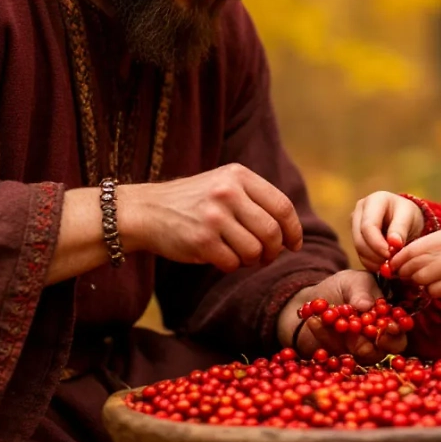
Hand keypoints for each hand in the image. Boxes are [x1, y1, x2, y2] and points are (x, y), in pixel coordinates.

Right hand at [121, 163, 303, 272]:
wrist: (146, 211)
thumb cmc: (192, 202)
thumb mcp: (224, 184)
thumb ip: (255, 199)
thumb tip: (290, 231)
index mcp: (238, 175)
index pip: (282, 206)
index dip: (293, 230)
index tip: (294, 245)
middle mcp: (227, 193)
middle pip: (272, 232)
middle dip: (274, 250)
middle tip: (266, 256)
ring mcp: (214, 217)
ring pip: (254, 251)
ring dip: (251, 260)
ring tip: (239, 254)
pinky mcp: (201, 240)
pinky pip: (232, 263)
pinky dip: (231, 266)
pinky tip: (220, 257)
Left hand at [276, 270, 406, 362]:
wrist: (314, 300)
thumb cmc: (342, 287)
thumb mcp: (352, 281)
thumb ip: (361, 290)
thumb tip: (366, 306)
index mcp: (388, 317)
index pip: (400, 328)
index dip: (398, 329)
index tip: (390, 326)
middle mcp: (378, 338)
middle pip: (388, 348)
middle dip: (380, 343)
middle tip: (365, 332)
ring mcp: (359, 350)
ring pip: (361, 352)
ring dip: (346, 337)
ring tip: (328, 316)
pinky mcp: (340, 357)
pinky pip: (335, 351)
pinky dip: (324, 336)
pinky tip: (314, 320)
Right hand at [351, 192, 423, 271]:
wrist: (405, 219)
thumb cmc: (408, 215)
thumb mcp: (409, 218)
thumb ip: (401, 229)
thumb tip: (393, 244)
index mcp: (374, 201)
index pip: (368, 226)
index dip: (377, 244)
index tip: (390, 255)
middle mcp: (360, 210)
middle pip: (359, 238)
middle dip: (375, 254)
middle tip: (391, 263)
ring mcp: (355, 223)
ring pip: (358, 248)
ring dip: (373, 260)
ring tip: (390, 263)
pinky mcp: (356, 236)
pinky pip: (360, 254)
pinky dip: (371, 263)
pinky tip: (384, 264)